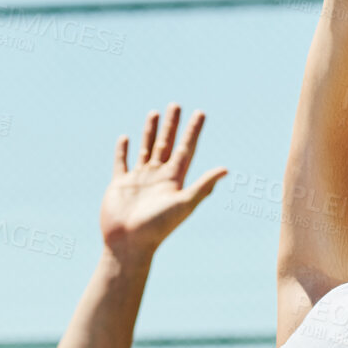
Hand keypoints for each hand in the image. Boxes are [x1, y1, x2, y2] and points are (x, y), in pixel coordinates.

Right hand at [99, 106, 225, 256]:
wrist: (129, 243)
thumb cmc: (157, 227)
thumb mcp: (183, 204)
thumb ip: (203, 186)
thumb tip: (226, 169)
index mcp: (174, 179)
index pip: (186, 149)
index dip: (193, 131)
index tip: (201, 113)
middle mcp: (158, 177)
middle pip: (167, 144)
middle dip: (172, 125)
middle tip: (176, 105)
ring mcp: (139, 179)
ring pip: (146, 148)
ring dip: (150, 132)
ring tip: (154, 113)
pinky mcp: (120, 184)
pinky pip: (122, 162)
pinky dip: (123, 150)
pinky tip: (125, 138)